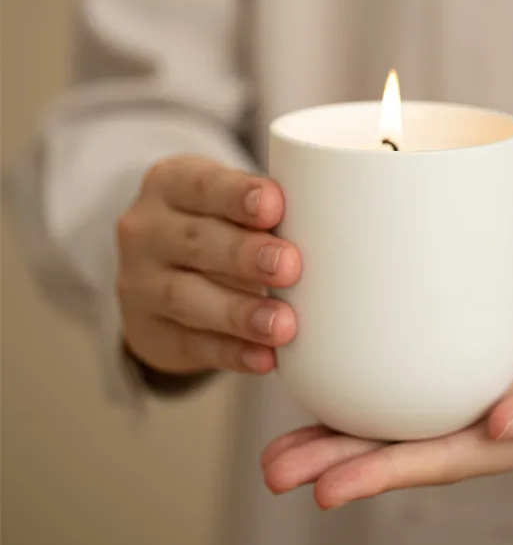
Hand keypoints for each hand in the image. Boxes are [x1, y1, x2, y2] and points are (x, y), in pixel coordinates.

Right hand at [117, 155, 299, 374]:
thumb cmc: (218, 227)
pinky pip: (192, 344)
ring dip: (240, 312)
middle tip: (291, 267)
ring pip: (186, 297)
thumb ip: (269, 210)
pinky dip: (232, 352)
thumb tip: (341, 223)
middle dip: (245, 255)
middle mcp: (147, 231)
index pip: (202, 185)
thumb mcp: (228, 204)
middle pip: (196, 241)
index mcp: (172, 185)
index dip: (237, 195)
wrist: (160, 275)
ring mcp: (140, 284)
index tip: (275, 205)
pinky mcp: (151, 332)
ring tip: (284, 324)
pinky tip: (266, 358)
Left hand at [261, 289, 512, 508]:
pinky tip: (347, 374)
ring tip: (283, 440)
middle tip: (272, 469)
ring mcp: (485, 392)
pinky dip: (382, 378)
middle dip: (339, 458)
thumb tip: (505, 424)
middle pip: (406, 446)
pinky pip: (424, 372)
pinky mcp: (485, 358)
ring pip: (405, 413)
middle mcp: (494, 425)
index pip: (442, 463)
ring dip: (345, 427)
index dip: (383, 475)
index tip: (323, 486)